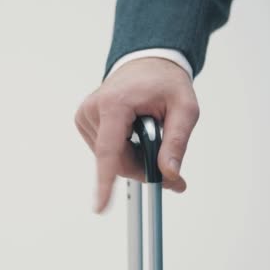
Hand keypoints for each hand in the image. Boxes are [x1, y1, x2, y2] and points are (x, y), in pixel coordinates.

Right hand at [75, 57, 199, 212]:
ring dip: (131, 157)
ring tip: (146, 132)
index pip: (109, 151)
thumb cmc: (165, 82)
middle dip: (140, 168)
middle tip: (166, 164)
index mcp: (115, 104)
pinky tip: (131, 132)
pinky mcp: (84, 120)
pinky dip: (121, 150)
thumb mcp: (185, 109)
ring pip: (110, 159)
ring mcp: (85, 115)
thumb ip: (177, 144)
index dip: (105, 182)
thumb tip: (169, 174)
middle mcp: (93, 109)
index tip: (100, 207)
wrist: (147, 63)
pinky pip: (104, 151)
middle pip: (115, 161)